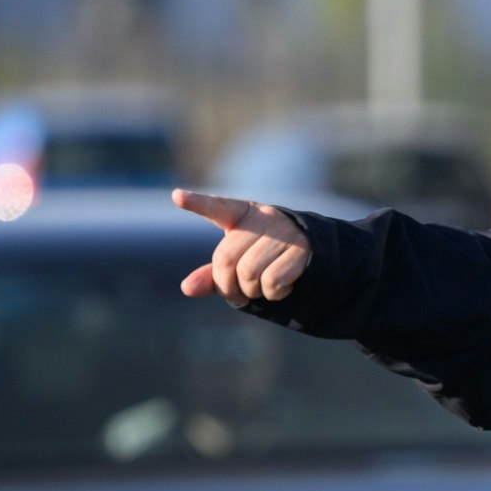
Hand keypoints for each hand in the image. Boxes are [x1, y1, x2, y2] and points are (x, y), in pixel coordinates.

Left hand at [172, 189, 310, 306]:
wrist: (313, 258)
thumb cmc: (266, 259)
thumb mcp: (237, 263)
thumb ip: (212, 274)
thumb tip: (187, 288)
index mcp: (241, 214)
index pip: (217, 207)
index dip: (197, 203)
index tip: (176, 196)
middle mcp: (262, 217)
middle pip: (225, 260)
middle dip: (228, 286)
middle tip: (239, 294)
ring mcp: (283, 231)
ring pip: (249, 274)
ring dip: (252, 292)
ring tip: (263, 288)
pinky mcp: (301, 249)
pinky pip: (272, 282)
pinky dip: (273, 294)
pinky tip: (283, 287)